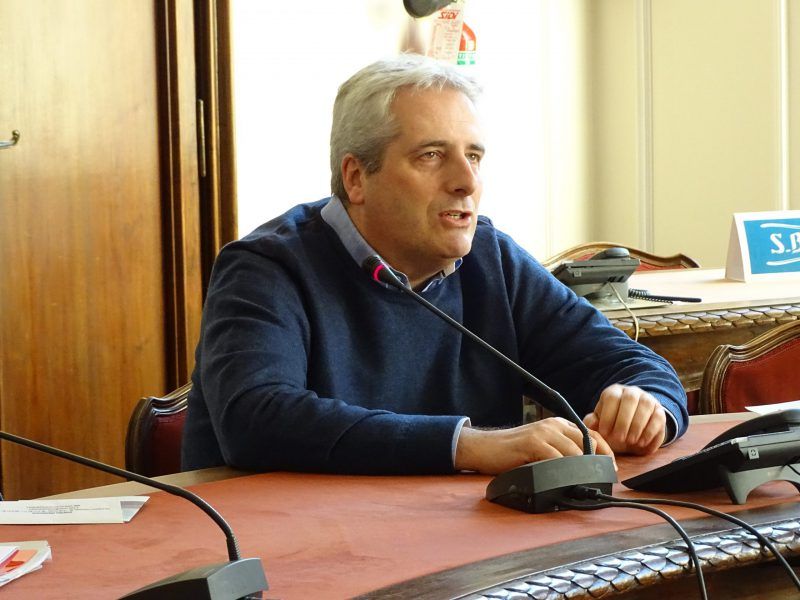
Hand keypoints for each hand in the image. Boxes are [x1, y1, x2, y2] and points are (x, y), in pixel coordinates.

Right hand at [454, 417, 614, 474]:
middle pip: (588, 442)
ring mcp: (543, 432)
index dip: (605, 452)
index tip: (610, 469)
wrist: (485, 447)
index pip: (592, 434)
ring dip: (581, 470)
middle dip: (597, 463)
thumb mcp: (542, 447)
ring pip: (575, 451)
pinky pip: (556, 458)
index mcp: (559, 424)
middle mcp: (554, 425)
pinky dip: (563, 471)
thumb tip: (586, 469)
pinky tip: (562, 480)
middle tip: (601, 481)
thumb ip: (561, 451)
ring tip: (583, 484)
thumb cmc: (513, 452)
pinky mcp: (532, 443)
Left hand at [583, 384, 665, 454]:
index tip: (605, 433)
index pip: (611, 397)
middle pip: (630, 398)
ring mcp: (648, 399)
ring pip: (646, 405)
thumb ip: (592, 423)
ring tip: (630, 441)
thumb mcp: (600, 424)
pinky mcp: (660, 411)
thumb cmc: (612, 426)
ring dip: (637, 425)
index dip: (608, 416)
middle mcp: (632, 392)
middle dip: (624, 420)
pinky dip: (650, 431)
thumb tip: (592, 424)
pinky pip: (658, 417)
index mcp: (614, 392)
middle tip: (619, 438)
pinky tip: (641, 442)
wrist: (631, 431)